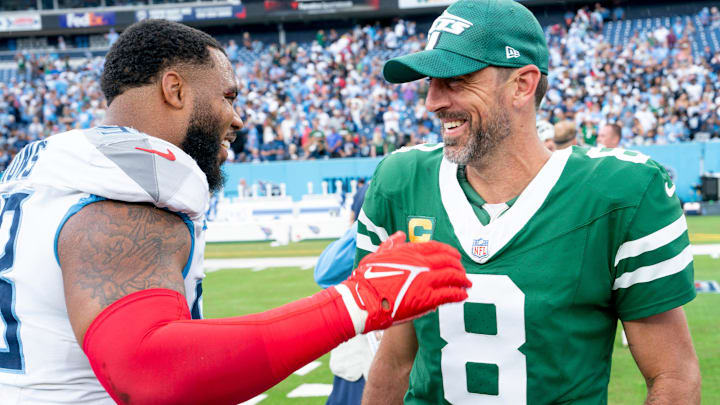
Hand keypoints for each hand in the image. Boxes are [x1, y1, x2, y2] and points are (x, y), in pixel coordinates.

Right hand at [337, 232, 469, 333]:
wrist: (365, 300)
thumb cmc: (367, 277)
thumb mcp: (377, 255)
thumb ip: (391, 244)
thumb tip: (399, 235)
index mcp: (411, 251)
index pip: (437, 247)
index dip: (449, 251)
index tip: (455, 256)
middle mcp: (422, 264)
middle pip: (449, 262)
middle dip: (458, 267)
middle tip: (463, 272)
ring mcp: (426, 281)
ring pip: (453, 277)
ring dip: (462, 280)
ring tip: (467, 284)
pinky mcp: (428, 299)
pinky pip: (450, 294)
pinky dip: (459, 294)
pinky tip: (463, 295)